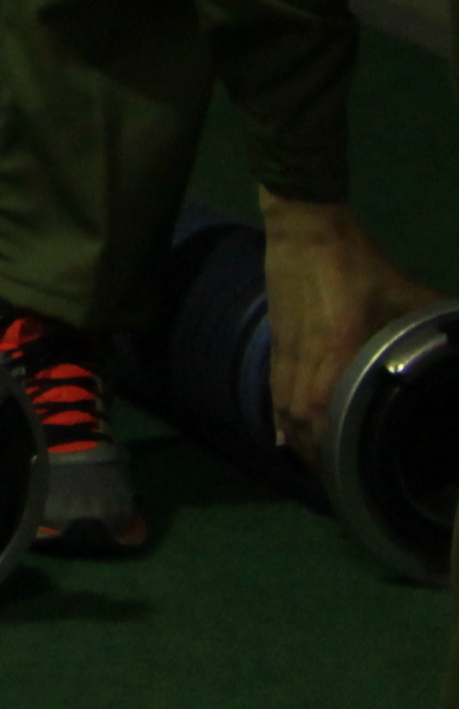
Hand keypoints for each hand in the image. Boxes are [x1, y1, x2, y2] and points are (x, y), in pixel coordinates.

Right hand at [259, 192, 441, 465]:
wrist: (305, 231)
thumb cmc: (359, 264)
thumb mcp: (407, 292)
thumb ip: (435, 319)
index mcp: (340, 350)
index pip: (327, 411)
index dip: (334, 445)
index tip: (352, 469)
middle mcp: (308, 359)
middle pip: (302, 419)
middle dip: (317, 453)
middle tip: (340, 477)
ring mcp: (287, 352)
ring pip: (284, 408)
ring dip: (298, 439)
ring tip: (316, 463)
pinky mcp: (277, 344)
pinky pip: (273, 389)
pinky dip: (278, 417)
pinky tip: (284, 435)